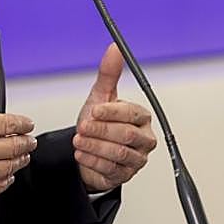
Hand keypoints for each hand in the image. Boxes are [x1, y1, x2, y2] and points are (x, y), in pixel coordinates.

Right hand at [0, 45, 37, 209]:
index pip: (9, 124)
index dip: (23, 123)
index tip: (27, 124)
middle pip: (15, 145)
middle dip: (26, 142)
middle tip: (30, 140)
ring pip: (10, 166)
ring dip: (20, 160)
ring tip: (23, 156)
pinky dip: (7, 179)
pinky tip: (7, 175)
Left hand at [73, 44, 157, 192]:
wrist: (90, 149)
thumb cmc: (99, 122)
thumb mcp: (101, 96)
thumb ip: (109, 73)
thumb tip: (115, 48)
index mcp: (142, 117)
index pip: (131, 114)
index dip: (111, 112)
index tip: (94, 111)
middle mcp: (144, 138)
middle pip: (125, 135)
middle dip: (100, 131)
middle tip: (82, 128)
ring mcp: (136, 158)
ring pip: (118, 154)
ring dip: (94, 147)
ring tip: (79, 141)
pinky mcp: (126, 175)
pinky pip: (111, 169)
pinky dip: (93, 161)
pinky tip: (82, 154)